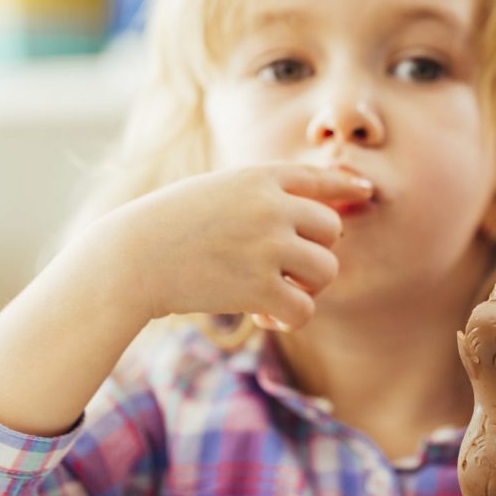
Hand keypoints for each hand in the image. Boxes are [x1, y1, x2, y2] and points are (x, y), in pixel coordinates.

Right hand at [98, 163, 372, 327]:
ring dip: (308, 288)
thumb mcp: (217, 193)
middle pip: (332, 230)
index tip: (364, 193)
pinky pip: (304, 308)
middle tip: (287, 271)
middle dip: (315, 253)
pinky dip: (290, 318)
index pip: (317, 179)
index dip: (345, 187)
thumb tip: (320, 223)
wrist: (131, 257)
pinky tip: (264, 318)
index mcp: (260, 177)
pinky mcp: (259, 287)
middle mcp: (272, 206)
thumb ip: (262, 198)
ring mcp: (268, 245)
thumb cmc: (169, 226)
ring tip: (276, 294)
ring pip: (326, 271)